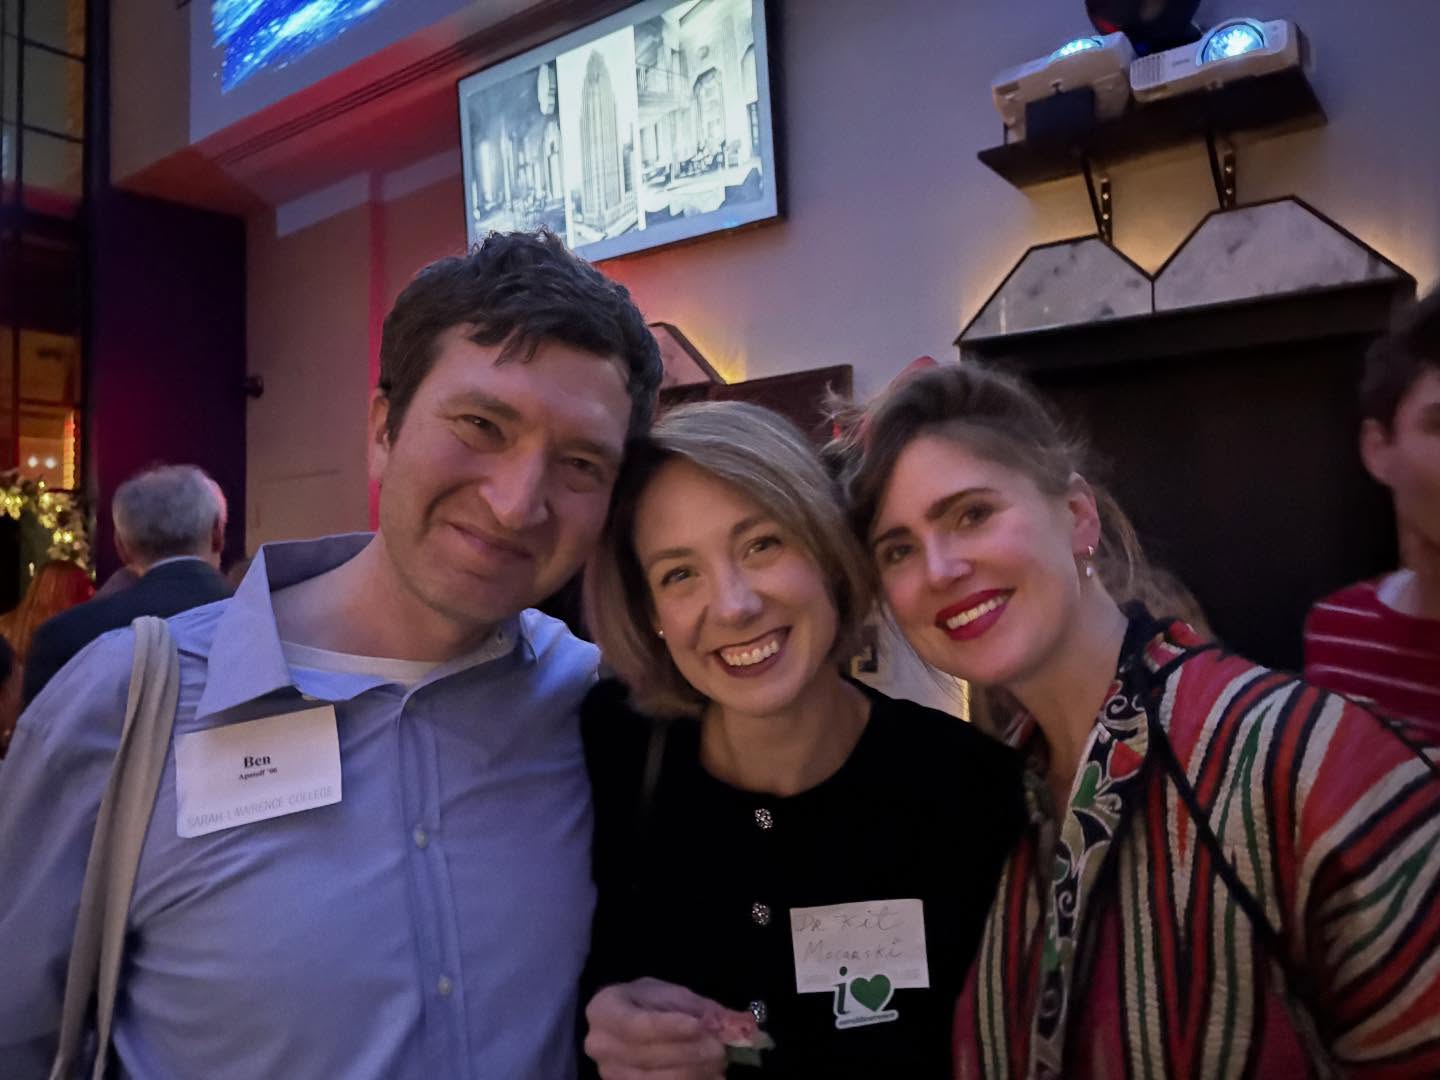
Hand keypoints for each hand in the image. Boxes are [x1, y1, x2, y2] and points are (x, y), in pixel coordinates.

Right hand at [583, 977, 753, 1078]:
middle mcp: (600, 1045)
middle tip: (721, 1047)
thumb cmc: (646, 1002)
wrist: (624, 1022)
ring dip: (694, 1072)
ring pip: (656, 1079)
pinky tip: (711, 1078)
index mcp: (603, 1010)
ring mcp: (610, 1073)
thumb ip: (696, 1008)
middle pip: (648, 1056)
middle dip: (690, 1052)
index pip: (636, 1024)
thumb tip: (725, 1024)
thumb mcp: (668, 993)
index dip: (669, 1027)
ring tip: (719, 1062)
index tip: (699, 1025)